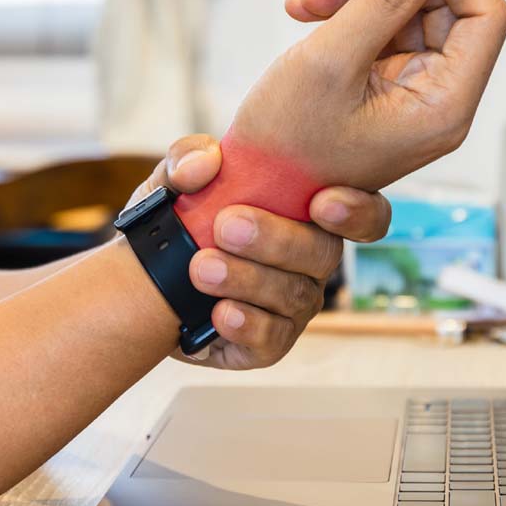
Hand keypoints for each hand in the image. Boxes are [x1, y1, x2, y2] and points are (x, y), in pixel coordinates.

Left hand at [127, 135, 391, 369]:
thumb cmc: (179, 223)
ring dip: (248, 279)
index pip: (364, 215)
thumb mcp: (173, 182)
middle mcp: (312, 261)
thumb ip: (186, 160)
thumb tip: (206, 163)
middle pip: (324, 253)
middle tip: (227, 227)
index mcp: (308, 215)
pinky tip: (219, 312)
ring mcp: (294, 307)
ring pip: (295, 296)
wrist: (140, 283)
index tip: (322, 201)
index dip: (358, 212)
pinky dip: (246, 324)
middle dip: (278, 240)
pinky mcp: (267, 344)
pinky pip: (272, 339)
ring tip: (201, 268)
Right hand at [233, 0, 505, 190]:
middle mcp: (437, 103)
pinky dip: (347, 17)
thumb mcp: (332, 59)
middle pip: (444, 10)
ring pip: (407, 17)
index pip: (485, 17)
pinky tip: (307, 14)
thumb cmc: (285, 148)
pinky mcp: (382, 91)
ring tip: (310, 0)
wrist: (251, 189)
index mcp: (443, 107)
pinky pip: (381, 36)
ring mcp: (410, 97)